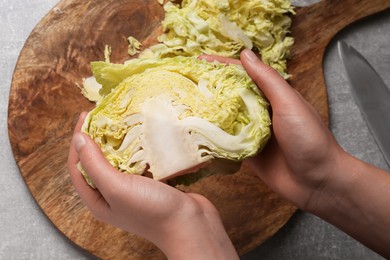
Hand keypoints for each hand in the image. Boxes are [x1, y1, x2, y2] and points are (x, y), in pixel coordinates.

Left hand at [67, 113, 238, 259]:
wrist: (190, 225)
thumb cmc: (151, 210)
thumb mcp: (117, 187)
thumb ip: (95, 164)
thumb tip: (78, 139)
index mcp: (97, 200)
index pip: (77, 166)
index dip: (77, 140)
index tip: (85, 116)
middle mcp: (112, 195)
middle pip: (96, 162)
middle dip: (97, 138)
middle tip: (103, 116)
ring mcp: (132, 189)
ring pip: (119, 160)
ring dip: (118, 142)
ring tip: (121, 122)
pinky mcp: (150, 184)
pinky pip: (138, 162)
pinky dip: (137, 148)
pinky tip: (142, 135)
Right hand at [202, 50, 389, 257]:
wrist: (316, 181)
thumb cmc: (309, 138)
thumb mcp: (288, 103)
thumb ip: (267, 80)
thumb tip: (246, 55)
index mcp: (272, 95)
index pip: (243, 74)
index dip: (222, 65)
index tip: (200, 60)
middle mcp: (260, 111)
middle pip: (231, 94)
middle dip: (210, 87)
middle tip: (185, 81)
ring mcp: (252, 132)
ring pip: (226, 117)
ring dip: (208, 111)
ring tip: (184, 103)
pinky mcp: (246, 152)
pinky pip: (226, 140)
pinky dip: (213, 135)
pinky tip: (195, 131)